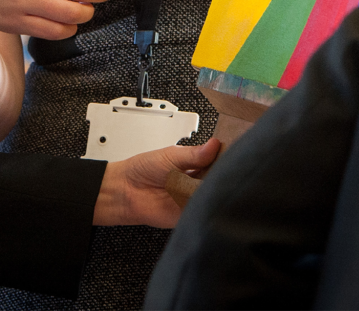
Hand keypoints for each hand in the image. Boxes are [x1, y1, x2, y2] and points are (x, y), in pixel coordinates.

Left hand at [93, 140, 221, 227]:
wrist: (126, 190)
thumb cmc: (143, 169)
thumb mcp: (171, 155)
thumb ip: (194, 154)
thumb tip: (215, 144)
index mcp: (194, 163)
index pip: (217, 160)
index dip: (224, 157)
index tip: (232, 154)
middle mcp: (196, 181)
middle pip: (219, 178)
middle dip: (223, 174)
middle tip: (226, 169)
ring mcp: (194, 198)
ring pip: (213, 194)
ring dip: (216, 190)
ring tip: (213, 182)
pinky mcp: (190, 214)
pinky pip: (204, 211)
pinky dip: (207, 205)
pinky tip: (206, 197)